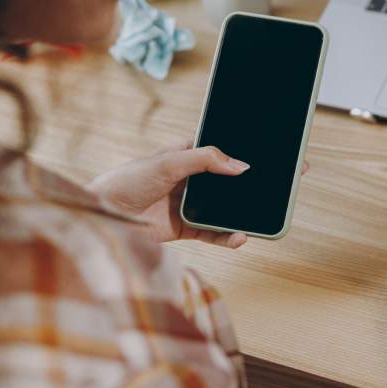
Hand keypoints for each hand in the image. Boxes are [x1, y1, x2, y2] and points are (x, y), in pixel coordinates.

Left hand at [88, 142, 306, 247]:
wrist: (99, 217)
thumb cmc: (124, 182)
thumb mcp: (167, 162)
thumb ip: (206, 160)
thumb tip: (242, 166)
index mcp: (189, 155)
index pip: (226, 150)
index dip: (250, 151)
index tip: (277, 151)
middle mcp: (194, 179)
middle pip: (233, 180)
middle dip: (258, 182)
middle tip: (287, 180)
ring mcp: (192, 204)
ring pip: (229, 207)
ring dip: (246, 213)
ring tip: (265, 215)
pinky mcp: (187, 228)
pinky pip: (216, 232)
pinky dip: (230, 236)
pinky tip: (239, 237)